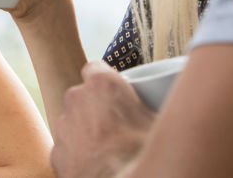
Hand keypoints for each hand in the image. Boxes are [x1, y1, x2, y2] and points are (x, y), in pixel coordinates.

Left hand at [50, 61, 154, 177]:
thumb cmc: (144, 156)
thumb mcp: (164, 123)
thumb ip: (158, 107)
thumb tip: (176, 106)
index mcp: (102, 85)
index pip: (97, 69)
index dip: (107, 81)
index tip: (117, 93)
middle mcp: (76, 99)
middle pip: (85, 96)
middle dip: (98, 106)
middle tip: (120, 124)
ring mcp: (63, 126)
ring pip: (75, 121)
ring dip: (88, 130)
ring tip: (111, 148)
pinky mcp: (56, 152)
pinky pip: (69, 147)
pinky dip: (80, 153)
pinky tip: (98, 163)